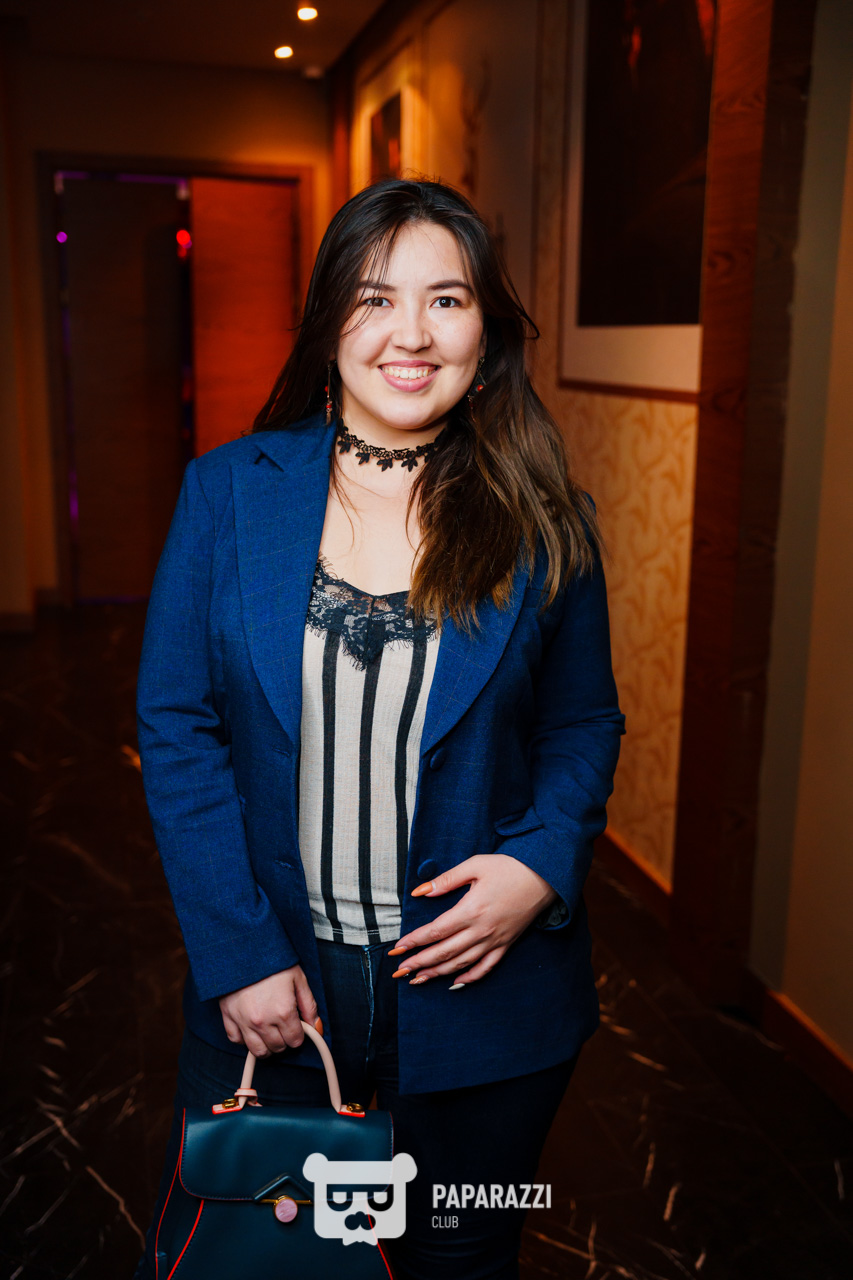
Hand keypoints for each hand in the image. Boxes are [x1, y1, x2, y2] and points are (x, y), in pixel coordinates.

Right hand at [218, 965, 319, 1057]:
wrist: (244, 947)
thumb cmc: (273, 961)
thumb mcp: (298, 978)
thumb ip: (309, 1006)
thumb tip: (317, 1028)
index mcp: (283, 1012)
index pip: (295, 1040)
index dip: (299, 1034)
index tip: (297, 1025)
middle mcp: (263, 1021)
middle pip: (278, 1047)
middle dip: (284, 1040)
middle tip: (284, 1026)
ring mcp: (243, 1021)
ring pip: (258, 1051)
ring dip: (267, 1046)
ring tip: (270, 1032)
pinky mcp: (228, 1016)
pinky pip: (236, 1040)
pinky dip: (244, 1039)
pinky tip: (251, 1028)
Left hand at [389, 855, 557, 987]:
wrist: (543, 876)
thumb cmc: (508, 867)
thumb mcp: (475, 865)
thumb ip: (446, 880)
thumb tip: (420, 891)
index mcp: (470, 910)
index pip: (435, 931)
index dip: (414, 941)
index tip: (397, 949)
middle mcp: (481, 930)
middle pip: (444, 952)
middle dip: (419, 962)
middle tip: (399, 970)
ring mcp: (494, 940)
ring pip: (461, 963)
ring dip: (437, 973)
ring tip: (418, 979)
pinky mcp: (506, 945)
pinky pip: (486, 968)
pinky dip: (469, 978)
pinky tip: (455, 983)